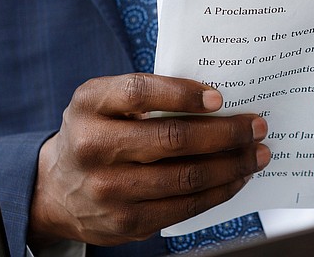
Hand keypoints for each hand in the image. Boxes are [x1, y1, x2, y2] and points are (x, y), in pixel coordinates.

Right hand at [27, 73, 268, 247]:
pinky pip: (184, 206)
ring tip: (256, 154)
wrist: (56, 188)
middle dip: (225, 133)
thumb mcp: (106, 101)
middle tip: (256, 126)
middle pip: (172, 139)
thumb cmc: (98, 132)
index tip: (219, 97)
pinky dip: (219, 191)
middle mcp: (93, 147)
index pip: (139, 92)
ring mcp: (108, 190)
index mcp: (91, 105)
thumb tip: (217, 100)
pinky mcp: (126, 222)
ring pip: (186, 177)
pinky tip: (236, 178)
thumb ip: (148, 94)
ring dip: (232, 165)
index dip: (183, 94)